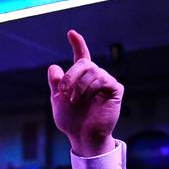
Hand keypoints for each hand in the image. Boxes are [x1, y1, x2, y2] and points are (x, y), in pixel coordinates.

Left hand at [47, 30, 122, 156]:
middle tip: (63, 91)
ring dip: (79, 86)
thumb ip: (56, 84)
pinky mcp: (115, 89)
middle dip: (71, 76)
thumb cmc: (71, 120)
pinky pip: (103, 79)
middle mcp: (95, 77)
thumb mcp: (58, 100)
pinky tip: (88, 100)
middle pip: (83, 63)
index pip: (81, 56)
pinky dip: (91, 89)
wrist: (82, 135)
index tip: (71, 33)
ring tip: (75, 101)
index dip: (78, 44)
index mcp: (81, 78)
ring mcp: (106, 82)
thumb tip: (53, 66)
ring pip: (92, 71)